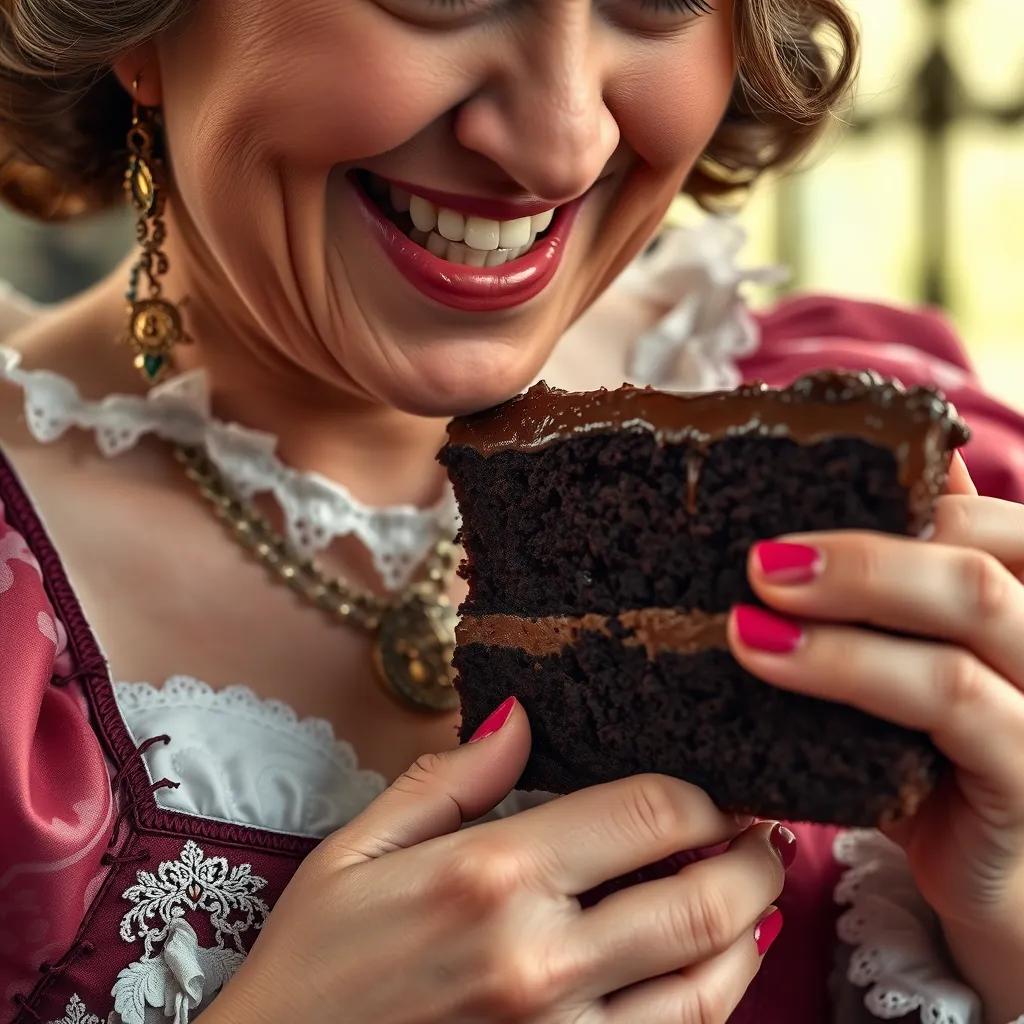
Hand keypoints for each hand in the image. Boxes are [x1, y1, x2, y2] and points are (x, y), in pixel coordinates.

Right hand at [210, 700, 789, 1023]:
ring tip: (755, 898)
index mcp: (491, 875)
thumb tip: (524, 717)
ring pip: (709, 986)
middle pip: (701, 898)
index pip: (647, 813)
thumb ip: (449, 780)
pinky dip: (714, 1004)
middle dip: (754, 859)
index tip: (716, 788)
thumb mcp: (356, 851)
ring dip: (750, 932)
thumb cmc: (312, 968)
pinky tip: (712, 974)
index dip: (704, 794)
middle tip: (763, 835)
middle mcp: (541, 959)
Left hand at [730, 455, 1023, 1019]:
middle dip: (861, 555)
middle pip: (975, 564)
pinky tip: (774, 665)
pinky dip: (854, 675)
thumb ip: (902, 580)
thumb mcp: (919, 654)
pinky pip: (952, 706)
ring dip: (845, 616)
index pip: (982, 519)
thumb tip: (847, 478)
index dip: (896, 500)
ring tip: (749, 620)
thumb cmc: (941, 750)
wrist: (993, 870)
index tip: (792, 512)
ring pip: (968, 618)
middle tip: (761, 561)